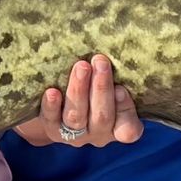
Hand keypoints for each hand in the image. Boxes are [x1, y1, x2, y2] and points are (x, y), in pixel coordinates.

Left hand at [13, 54, 144, 146]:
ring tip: (81, 66)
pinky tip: (52, 92)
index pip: (129, 129)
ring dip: (79, 91)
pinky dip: (52, 106)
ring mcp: (74, 135)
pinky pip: (51, 120)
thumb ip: (116, 76)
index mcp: (119, 127)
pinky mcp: (52, 130)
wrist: (58, 108)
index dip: (125, 110)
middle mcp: (98, 134)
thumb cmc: (95, 89)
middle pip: (102, 117)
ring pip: (77, 117)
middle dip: (101, 88)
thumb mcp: (110, 86)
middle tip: (100, 61)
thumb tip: (118, 45)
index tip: (122, 88)